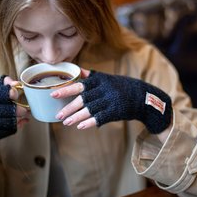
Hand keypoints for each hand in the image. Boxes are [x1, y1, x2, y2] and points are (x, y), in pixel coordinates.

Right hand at [0, 76, 28, 149]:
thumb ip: (2, 86)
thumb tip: (16, 82)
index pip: (3, 94)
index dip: (12, 93)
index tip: (16, 94)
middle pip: (10, 110)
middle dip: (21, 109)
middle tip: (26, 108)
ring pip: (12, 121)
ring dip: (20, 118)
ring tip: (24, 114)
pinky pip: (9, 130)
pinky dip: (17, 126)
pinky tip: (20, 122)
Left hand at [52, 69, 171, 133]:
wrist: (143, 96)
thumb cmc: (121, 86)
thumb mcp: (107, 78)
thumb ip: (91, 75)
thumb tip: (77, 70)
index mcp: (100, 80)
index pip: (80, 84)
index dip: (66, 89)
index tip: (53, 93)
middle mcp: (104, 90)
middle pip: (82, 99)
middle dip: (69, 107)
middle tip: (58, 114)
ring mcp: (110, 101)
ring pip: (89, 110)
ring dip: (76, 117)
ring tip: (65, 122)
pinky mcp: (115, 112)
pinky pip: (100, 118)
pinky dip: (89, 122)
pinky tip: (80, 127)